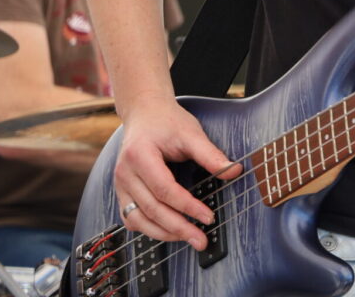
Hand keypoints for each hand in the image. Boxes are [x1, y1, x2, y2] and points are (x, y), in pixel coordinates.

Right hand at [112, 94, 239, 248]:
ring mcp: (120, 185)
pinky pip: (131, 218)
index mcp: (139, 156)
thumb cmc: (167, 122)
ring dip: (163, 233)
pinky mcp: (122, 192)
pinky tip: (168, 231)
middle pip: (151, 209)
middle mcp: (125, 173)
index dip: (187, 206)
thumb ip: (211, 155)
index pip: (165, 189)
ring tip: (188, 239)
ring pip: (137, 220)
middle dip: (178, 228)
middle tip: (201, 240)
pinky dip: (149, 228)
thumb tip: (234, 171)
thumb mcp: (191, 133)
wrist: (145, 114)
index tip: (208, 217)